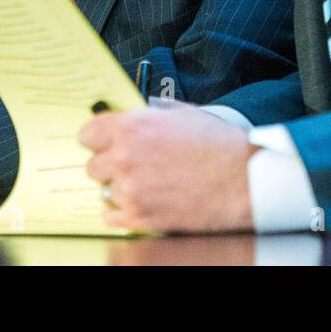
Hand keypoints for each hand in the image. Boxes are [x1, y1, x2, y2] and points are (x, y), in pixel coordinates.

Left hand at [79, 100, 256, 231]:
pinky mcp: (141, 217)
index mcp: (132, 127)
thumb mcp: (183, 114)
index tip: (103, 144)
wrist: (243, 178)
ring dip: (121, 188)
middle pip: (92, 165)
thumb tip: (136, 117)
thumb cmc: (219, 145)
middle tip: (130, 166)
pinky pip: (111, 216)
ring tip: (146, 185)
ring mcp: (131, 190)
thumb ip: (150, 115)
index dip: (97, 139)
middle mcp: (125, 157)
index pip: (87, 134)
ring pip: (105, 191)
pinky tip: (140, 203)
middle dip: (109, 165)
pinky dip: (122, 212)